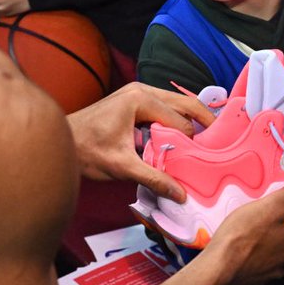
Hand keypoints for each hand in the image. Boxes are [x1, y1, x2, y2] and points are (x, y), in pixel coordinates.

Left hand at [66, 83, 214, 200]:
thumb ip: (153, 178)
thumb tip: (180, 194)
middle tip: (220, 140)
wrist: (62, 141)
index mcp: (140, 100)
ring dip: (190, 120)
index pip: (180, 120)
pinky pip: (164, 108)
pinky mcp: (133, 100)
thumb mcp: (122, 166)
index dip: (192, 140)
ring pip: (176, 104)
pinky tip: (182, 138)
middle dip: (203, 121)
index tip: (204, 158)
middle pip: (184, 103)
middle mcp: (141, 90)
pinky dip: (176, 120)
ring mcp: (137, 93)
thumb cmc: (86, 150)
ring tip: (205, 140)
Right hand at [207, 159, 283, 284]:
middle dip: (282, 221)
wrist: (215, 268)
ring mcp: (269, 272)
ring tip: (253, 221)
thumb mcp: (273, 205)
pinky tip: (243, 240)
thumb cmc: (243, 235)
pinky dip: (254, 249)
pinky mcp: (252, 278)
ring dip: (268, 236)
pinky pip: (259, 259)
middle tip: (267, 208)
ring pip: (274, 248)